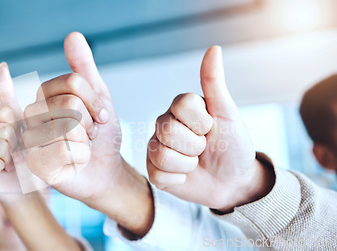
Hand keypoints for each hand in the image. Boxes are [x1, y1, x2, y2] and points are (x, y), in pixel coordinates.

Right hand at [0, 63, 23, 203]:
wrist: (25, 183)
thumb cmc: (25, 153)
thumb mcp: (20, 121)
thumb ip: (7, 96)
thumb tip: (1, 66)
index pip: (1, 111)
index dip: (15, 125)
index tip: (16, 137)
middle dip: (11, 142)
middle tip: (11, 153)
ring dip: (6, 156)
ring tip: (5, 162)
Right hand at [23, 32, 152, 236]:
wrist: (104, 170)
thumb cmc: (98, 135)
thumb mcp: (97, 97)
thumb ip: (83, 68)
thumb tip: (72, 35)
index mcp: (42, 97)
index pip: (73, 82)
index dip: (95, 99)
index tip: (99, 115)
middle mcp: (31, 116)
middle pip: (71, 103)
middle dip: (90, 122)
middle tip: (89, 134)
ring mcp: (30, 140)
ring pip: (69, 126)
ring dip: (86, 141)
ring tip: (80, 147)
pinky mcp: (34, 165)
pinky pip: (65, 151)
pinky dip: (81, 158)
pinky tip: (75, 163)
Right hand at [147, 46, 273, 212]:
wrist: (234, 182)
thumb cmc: (233, 146)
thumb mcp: (227, 113)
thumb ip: (213, 83)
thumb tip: (214, 48)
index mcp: (181, 108)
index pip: (180, 106)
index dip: (201, 122)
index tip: (212, 128)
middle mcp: (164, 124)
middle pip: (168, 131)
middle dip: (195, 145)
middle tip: (205, 148)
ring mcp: (156, 147)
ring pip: (161, 153)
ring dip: (187, 164)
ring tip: (196, 163)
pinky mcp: (153, 170)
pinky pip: (158, 173)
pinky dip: (179, 179)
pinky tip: (186, 176)